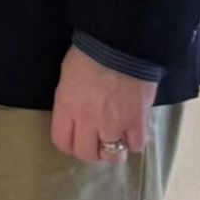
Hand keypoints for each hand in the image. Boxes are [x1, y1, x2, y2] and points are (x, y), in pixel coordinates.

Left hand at [50, 46, 157, 165]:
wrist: (121, 44)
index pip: (62, 142)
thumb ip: (70, 100)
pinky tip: (134, 132)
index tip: (77, 140)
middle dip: (92, 151)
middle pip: (87, 154)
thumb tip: (77, 114)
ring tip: (117, 139)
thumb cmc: (90, 52)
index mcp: (66, 107)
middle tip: (98, 142)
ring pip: (113, 155)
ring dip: (114, 150)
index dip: (70, 145)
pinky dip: (135, 142)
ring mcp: (114, 123)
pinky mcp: (137, 120)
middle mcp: (87, 120)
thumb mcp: (68, 77)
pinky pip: (137, 145)